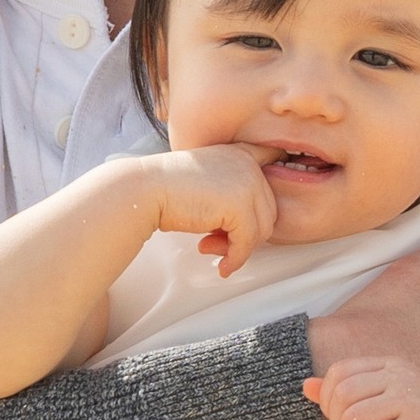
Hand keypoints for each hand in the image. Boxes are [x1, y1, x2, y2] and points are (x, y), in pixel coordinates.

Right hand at [146, 145, 283, 274]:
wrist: (146, 189)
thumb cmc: (167, 188)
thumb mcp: (207, 183)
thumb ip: (232, 199)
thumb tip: (246, 234)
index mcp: (240, 153)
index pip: (273, 162)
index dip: (272, 186)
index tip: (264, 205)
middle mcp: (249, 164)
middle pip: (268, 210)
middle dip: (245, 232)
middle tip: (216, 243)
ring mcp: (248, 183)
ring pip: (262, 229)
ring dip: (239, 247)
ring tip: (212, 248)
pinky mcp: (241, 206)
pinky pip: (248, 243)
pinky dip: (236, 259)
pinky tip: (222, 266)